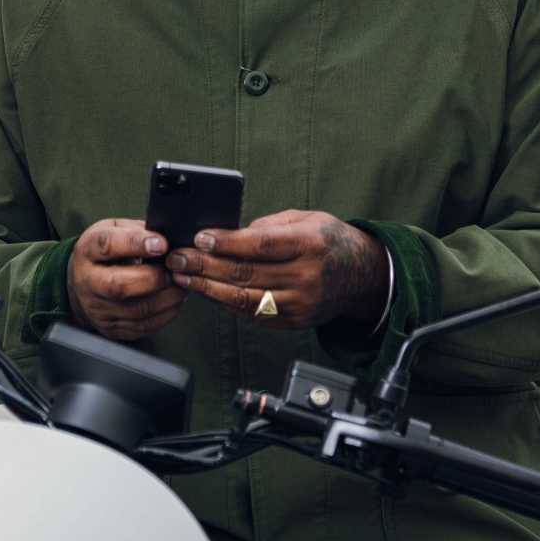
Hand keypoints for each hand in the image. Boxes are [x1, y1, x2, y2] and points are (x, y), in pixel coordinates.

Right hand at [67, 218, 186, 341]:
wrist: (80, 284)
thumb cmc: (103, 253)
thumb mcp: (113, 230)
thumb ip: (136, 231)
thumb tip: (166, 237)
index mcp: (88, 251)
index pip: (107, 246)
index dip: (135, 243)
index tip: (161, 244)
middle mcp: (88, 282)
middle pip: (119, 286)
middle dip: (153, 278)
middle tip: (173, 270)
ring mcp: (98, 309)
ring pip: (136, 310)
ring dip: (166, 298)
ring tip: (180, 284)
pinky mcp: (111, 328)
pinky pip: (143, 326)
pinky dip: (165, 314)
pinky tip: (173, 301)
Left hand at [164, 210, 387, 330]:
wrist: (362, 276)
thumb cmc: (329, 240)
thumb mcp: (306, 219)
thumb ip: (269, 226)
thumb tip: (228, 234)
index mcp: (309, 244)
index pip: (260, 245)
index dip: (227, 242)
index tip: (200, 237)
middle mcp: (306, 277)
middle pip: (246, 273)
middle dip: (205, 265)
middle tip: (177, 258)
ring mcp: (300, 303)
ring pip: (244, 299)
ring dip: (208, 288)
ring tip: (183, 276)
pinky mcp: (294, 321)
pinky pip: (253, 314)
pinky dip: (226, 303)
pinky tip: (207, 291)